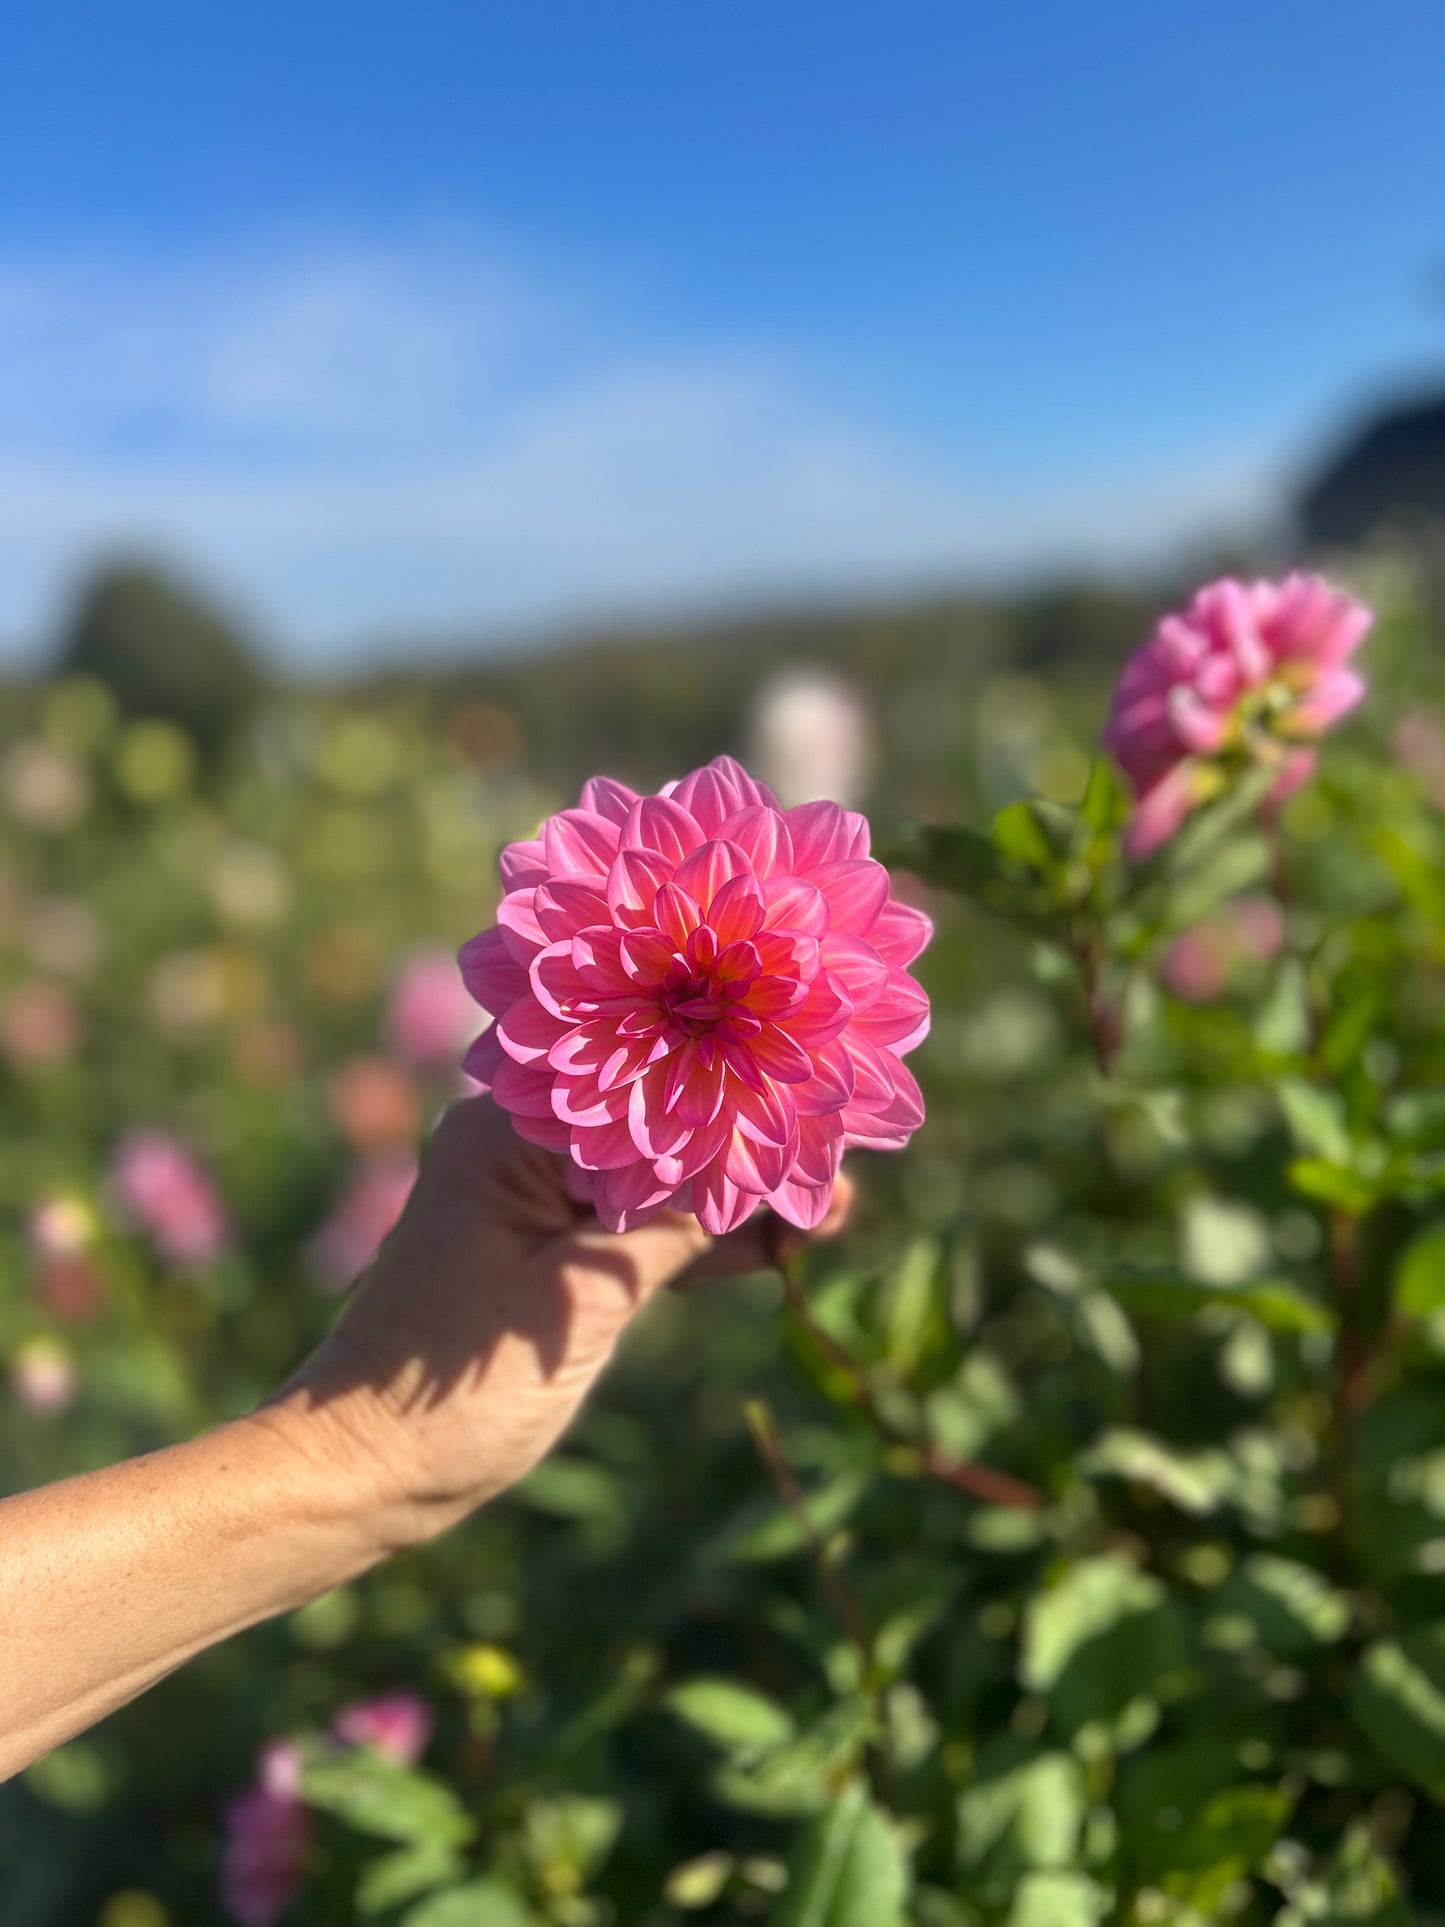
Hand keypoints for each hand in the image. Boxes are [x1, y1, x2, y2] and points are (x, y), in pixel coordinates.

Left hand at [267, 1096, 852, 1549]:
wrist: (364, 1471)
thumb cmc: (454, 1385)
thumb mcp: (581, 1301)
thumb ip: (673, 1230)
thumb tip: (765, 1174)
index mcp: (509, 1128)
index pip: (647, 1091)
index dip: (736, 1106)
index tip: (817, 1119)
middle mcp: (519, 1142)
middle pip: (657, 1129)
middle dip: (747, 1150)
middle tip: (842, 1166)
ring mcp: (532, 1195)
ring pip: (655, 1180)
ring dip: (733, 1200)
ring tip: (833, 1205)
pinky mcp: (546, 1246)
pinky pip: (634, 1226)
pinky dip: (695, 1241)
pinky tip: (776, 1243)